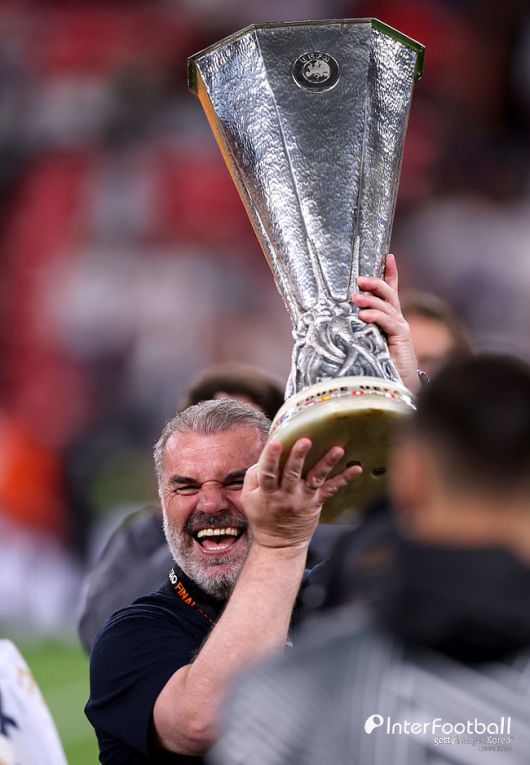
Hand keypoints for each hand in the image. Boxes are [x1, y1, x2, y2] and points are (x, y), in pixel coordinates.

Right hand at [242, 438, 361, 549]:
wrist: (279, 544)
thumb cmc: (263, 516)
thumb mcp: (248, 498)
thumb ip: (253, 476)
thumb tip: (265, 455)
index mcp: (267, 492)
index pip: (267, 473)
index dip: (270, 458)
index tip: (276, 442)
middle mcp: (286, 495)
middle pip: (292, 473)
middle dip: (298, 456)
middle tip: (306, 440)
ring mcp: (303, 499)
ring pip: (315, 478)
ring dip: (327, 463)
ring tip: (337, 450)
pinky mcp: (317, 502)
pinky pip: (332, 490)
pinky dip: (344, 478)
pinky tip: (357, 468)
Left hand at [353, 253, 418, 391]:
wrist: (395, 387)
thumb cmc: (376, 366)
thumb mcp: (364, 343)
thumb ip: (356, 331)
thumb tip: (332, 321)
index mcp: (389, 319)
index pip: (391, 291)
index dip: (390, 273)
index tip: (387, 256)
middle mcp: (397, 320)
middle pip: (389, 294)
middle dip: (375, 282)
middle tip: (359, 279)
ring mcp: (401, 328)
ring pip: (387, 306)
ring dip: (370, 300)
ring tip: (355, 297)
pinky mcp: (401, 338)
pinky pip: (389, 322)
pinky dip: (375, 316)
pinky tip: (363, 316)